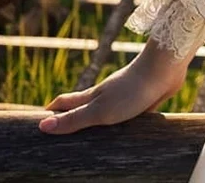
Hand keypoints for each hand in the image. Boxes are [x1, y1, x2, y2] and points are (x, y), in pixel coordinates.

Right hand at [38, 37, 192, 134]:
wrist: (165, 68)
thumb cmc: (131, 90)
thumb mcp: (99, 110)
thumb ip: (74, 119)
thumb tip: (43, 126)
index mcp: (93, 96)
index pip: (65, 103)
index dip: (52, 111)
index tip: (38, 122)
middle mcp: (107, 95)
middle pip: (84, 105)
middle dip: (71, 115)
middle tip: (59, 129)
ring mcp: (125, 96)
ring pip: (106, 111)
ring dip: (97, 121)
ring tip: (91, 136)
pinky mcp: (143, 100)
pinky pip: (127, 115)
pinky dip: (120, 123)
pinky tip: (125, 131)